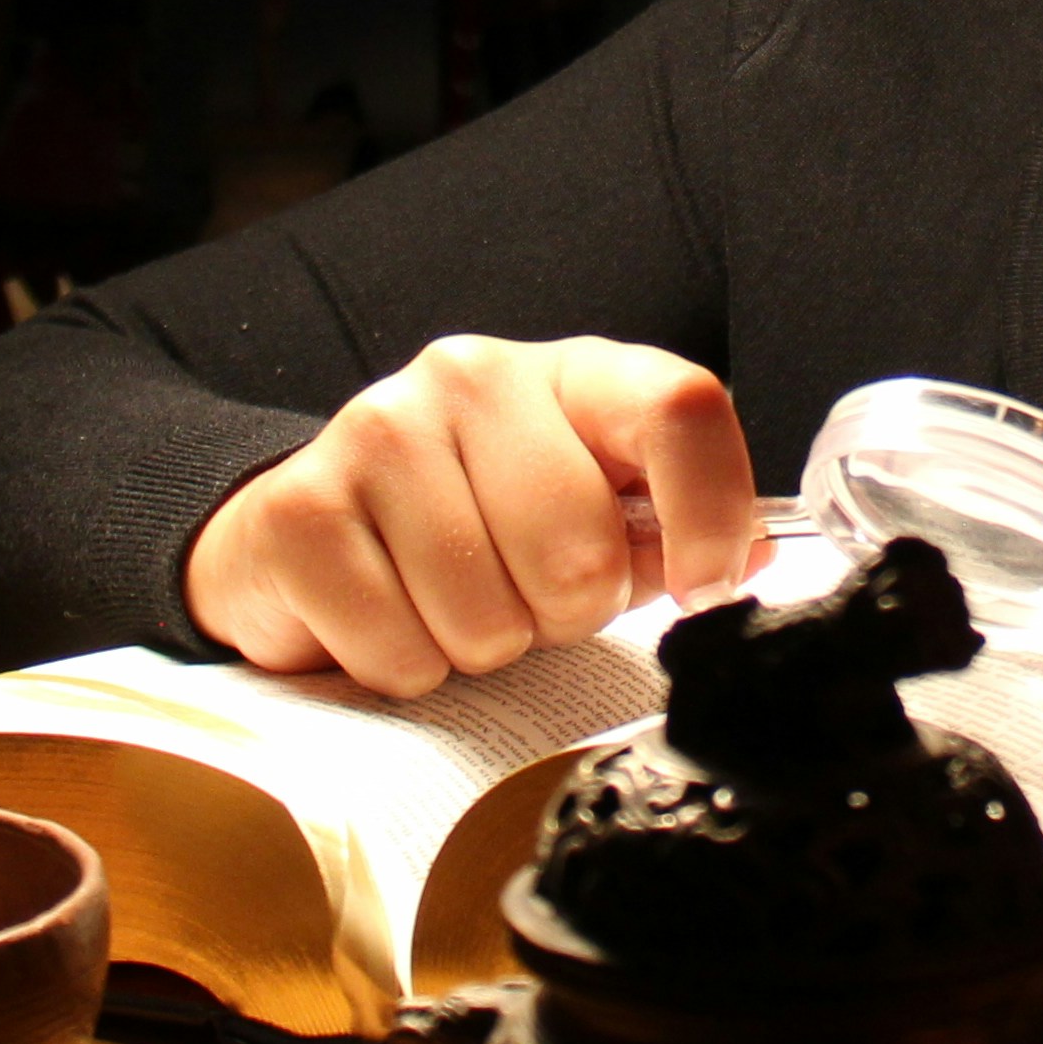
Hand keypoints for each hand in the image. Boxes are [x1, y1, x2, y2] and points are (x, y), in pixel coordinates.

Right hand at [185, 334, 759, 696]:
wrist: (307, 537)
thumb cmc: (475, 532)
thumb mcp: (589, 517)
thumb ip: (666, 535)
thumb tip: (743, 561)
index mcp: (571, 372)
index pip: (680, 409)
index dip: (710, 516)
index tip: (703, 590)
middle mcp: (472, 376)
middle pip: (578, 549)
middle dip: (559, 615)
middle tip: (521, 601)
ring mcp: (377, 429)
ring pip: (486, 616)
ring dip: (477, 649)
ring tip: (447, 609)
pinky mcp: (300, 507)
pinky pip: (398, 650)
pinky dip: (401, 670)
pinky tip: (384, 622)